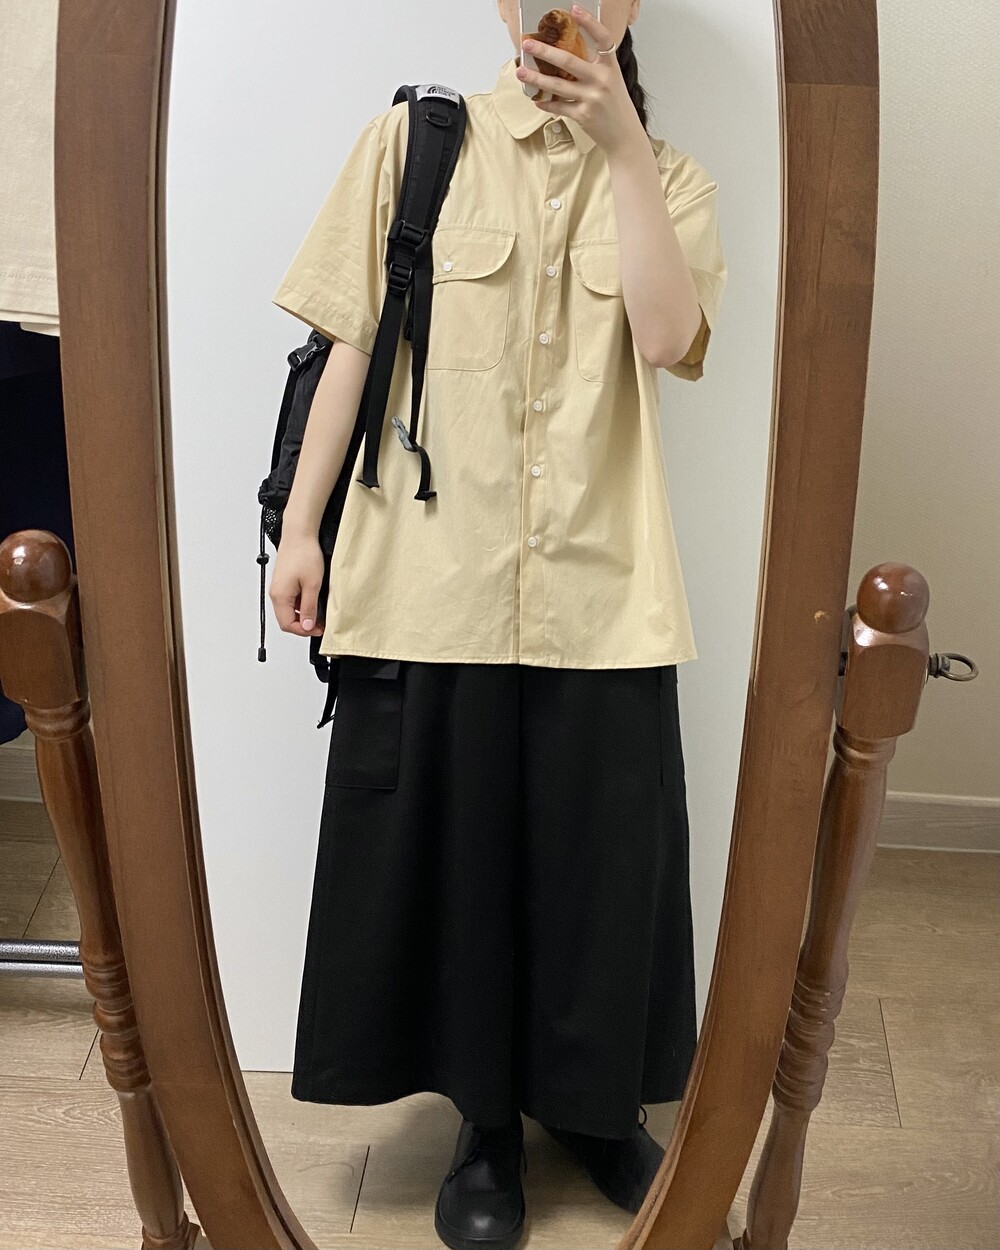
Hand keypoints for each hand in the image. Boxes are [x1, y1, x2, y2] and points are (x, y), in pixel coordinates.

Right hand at [269, 533, 326, 637]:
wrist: (299, 534)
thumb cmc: (304, 553)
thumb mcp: (312, 585)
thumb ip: (309, 608)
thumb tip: (307, 626)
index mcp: (280, 596)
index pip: (287, 625)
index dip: (303, 631)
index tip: (318, 629)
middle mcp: (276, 593)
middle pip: (286, 620)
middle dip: (302, 625)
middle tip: (320, 624)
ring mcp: (278, 587)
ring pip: (288, 610)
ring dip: (302, 615)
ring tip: (318, 611)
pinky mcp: (283, 582)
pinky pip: (289, 600)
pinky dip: (300, 605)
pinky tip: (312, 599)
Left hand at [516, 4, 644, 156]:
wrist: (624, 135)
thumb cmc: (615, 105)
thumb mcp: (611, 80)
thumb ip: (594, 67)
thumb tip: (565, 56)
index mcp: (610, 67)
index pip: (603, 38)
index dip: (590, 22)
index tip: (574, 9)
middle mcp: (601, 80)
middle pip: (569, 61)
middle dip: (545, 52)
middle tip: (528, 44)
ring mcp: (592, 98)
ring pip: (558, 85)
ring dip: (537, 79)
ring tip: (521, 72)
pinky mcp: (583, 115)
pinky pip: (559, 107)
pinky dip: (546, 103)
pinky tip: (536, 99)